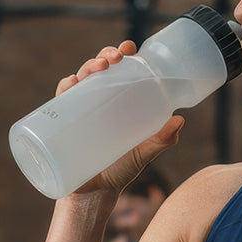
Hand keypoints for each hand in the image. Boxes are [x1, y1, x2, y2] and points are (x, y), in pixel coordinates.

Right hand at [55, 41, 183, 196]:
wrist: (94, 194)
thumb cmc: (120, 171)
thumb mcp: (144, 153)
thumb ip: (162, 140)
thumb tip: (179, 120)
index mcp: (118, 102)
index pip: (120, 71)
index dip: (122, 54)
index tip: (129, 48)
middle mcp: (98, 102)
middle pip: (99, 69)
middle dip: (105, 55)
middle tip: (116, 58)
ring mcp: (80, 110)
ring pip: (81, 78)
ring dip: (88, 66)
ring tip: (100, 68)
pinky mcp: (63, 122)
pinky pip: (61, 99)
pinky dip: (65, 87)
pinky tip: (72, 83)